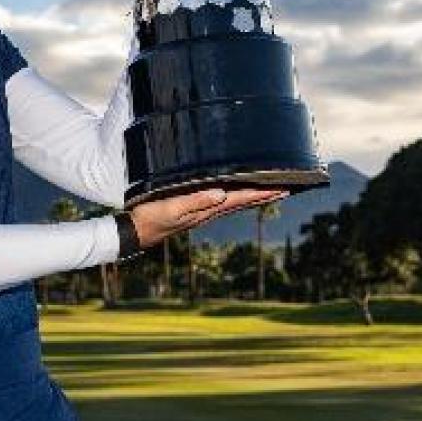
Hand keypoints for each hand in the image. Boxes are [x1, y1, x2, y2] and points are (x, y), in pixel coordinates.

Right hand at [127, 187, 287, 249]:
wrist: (135, 232)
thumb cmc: (151, 218)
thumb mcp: (172, 208)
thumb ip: (196, 201)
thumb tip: (221, 194)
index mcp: (207, 210)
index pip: (241, 198)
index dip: (261, 193)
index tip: (282, 188)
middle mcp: (208, 212)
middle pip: (243, 202)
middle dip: (264, 195)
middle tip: (286, 189)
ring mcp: (201, 213)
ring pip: (235, 203)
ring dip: (253, 197)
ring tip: (269, 191)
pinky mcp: (193, 211)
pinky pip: (221, 203)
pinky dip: (235, 197)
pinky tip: (234, 195)